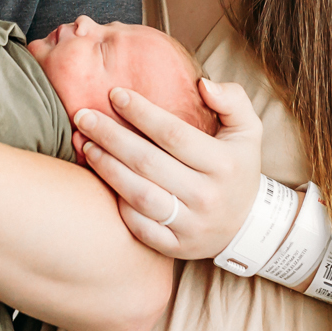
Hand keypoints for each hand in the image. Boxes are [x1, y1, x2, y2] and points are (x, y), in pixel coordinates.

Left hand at [74, 77, 263, 259]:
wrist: (247, 225)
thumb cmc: (237, 167)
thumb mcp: (248, 130)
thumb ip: (231, 99)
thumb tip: (203, 84)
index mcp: (223, 164)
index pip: (174, 134)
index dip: (141, 113)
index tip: (115, 94)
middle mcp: (207, 196)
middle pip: (148, 162)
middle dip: (110, 136)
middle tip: (83, 116)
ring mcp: (191, 225)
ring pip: (139, 194)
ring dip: (106, 167)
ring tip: (85, 144)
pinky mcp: (176, 246)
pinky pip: (138, 226)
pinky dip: (117, 204)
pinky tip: (100, 180)